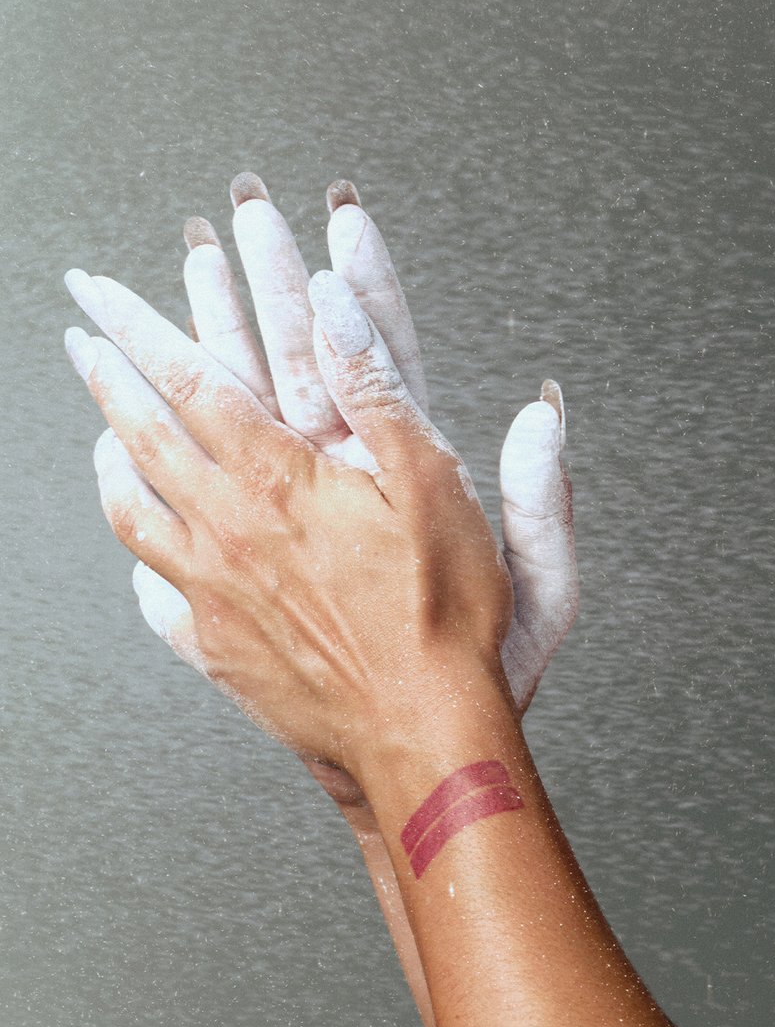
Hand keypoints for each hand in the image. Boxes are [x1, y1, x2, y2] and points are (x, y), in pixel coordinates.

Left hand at [65, 259, 524, 790]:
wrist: (422, 732)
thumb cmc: (440, 619)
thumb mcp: (432, 482)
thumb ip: (376, 387)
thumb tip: (333, 302)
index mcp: (276, 481)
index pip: (187, 378)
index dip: (138, 326)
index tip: (104, 294)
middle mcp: (227, 530)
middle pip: (141, 432)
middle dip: (105, 373)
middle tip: (83, 336)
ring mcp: (212, 591)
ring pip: (132, 507)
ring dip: (110, 455)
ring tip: (103, 428)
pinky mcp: (216, 645)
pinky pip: (152, 587)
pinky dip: (141, 552)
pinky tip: (145, 545)